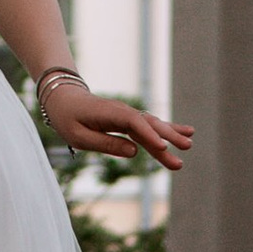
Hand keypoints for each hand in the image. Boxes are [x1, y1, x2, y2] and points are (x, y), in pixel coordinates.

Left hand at [39, 76, 192, 171]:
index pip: (134, 124)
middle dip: (168, 136)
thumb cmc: (68, 118)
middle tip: (186, 148)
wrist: (63, 98)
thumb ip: (106, 144)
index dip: (150, 136)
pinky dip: (167, 130)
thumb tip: (134, 152)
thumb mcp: (80, 136)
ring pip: (153, 126)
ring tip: (189, 144)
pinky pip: (150, 127)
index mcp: (110, 114)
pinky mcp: (129, 121)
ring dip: (171, 135)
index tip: (164, 148)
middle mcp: (123, 112)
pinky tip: (184, 133)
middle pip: (149, 124)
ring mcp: (128, 115)